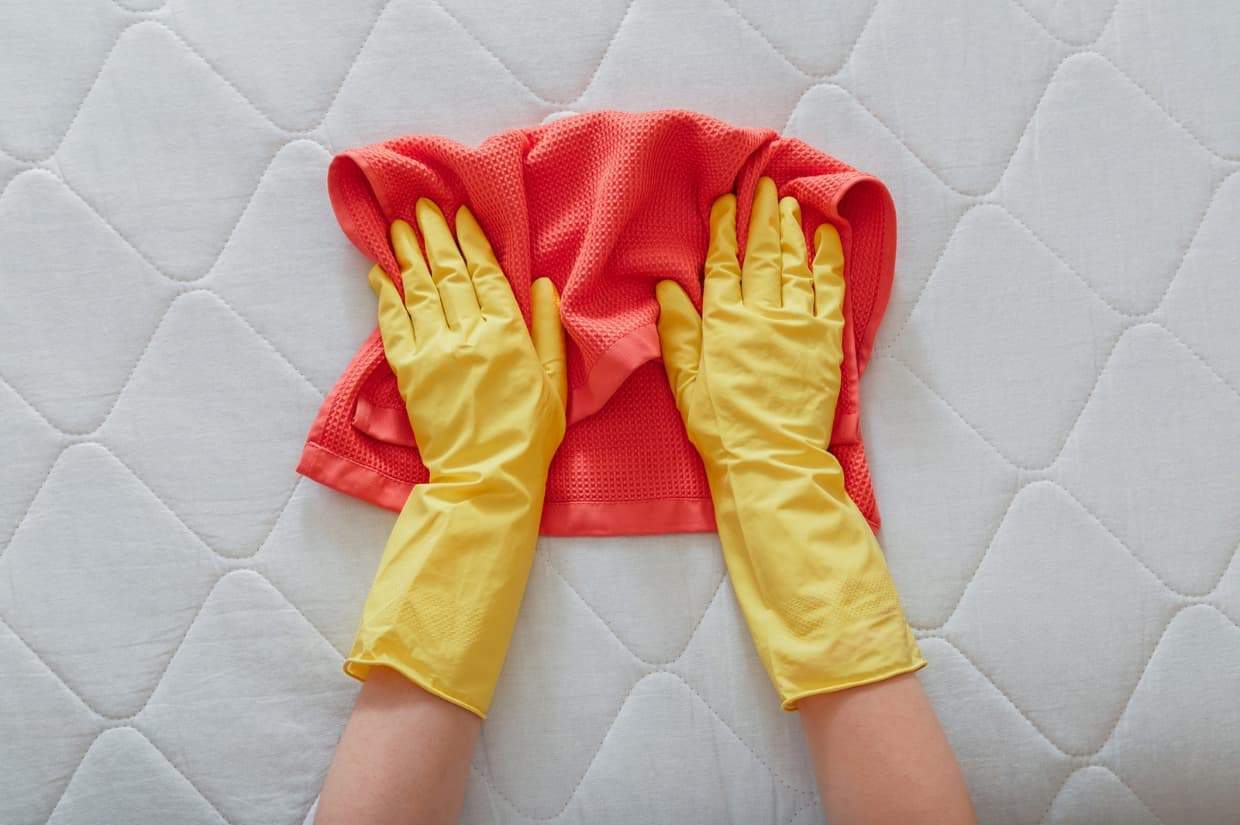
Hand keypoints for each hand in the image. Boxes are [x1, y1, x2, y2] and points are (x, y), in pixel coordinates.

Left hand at [345, 199, 565, 717]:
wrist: (487, 479)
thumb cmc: (530, 435)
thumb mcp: (555, 382)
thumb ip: (546, 330)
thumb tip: (541, 284)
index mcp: (508, 333)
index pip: (485, 273)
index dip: (471, 239)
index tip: (460, 213)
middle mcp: (469, 333)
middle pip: (447, 271)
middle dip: (434, 234)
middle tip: (422, 204)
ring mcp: (435, 351)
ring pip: (418, 289)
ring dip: (406, 254)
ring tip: (398, 225)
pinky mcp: (410, 372)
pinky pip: (393, 324)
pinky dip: (386, 295)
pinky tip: (380, 273)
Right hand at [656, 178, 922, 707]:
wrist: (770, 459)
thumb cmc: (720, 427)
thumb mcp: (683, 382)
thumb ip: (678, 332)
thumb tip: (668, 288)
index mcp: (723, 323)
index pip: (722, 264)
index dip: (723, 230)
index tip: (726, 202)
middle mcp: (761, 313)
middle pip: (761, 254)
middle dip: (761, 217)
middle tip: (763, 185)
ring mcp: (798, 324)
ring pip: (795, 264)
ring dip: (791, 230)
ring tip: (789, 202)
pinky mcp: (826, 340)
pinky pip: (830, 289)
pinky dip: (829, 259)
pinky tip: (827, 236)